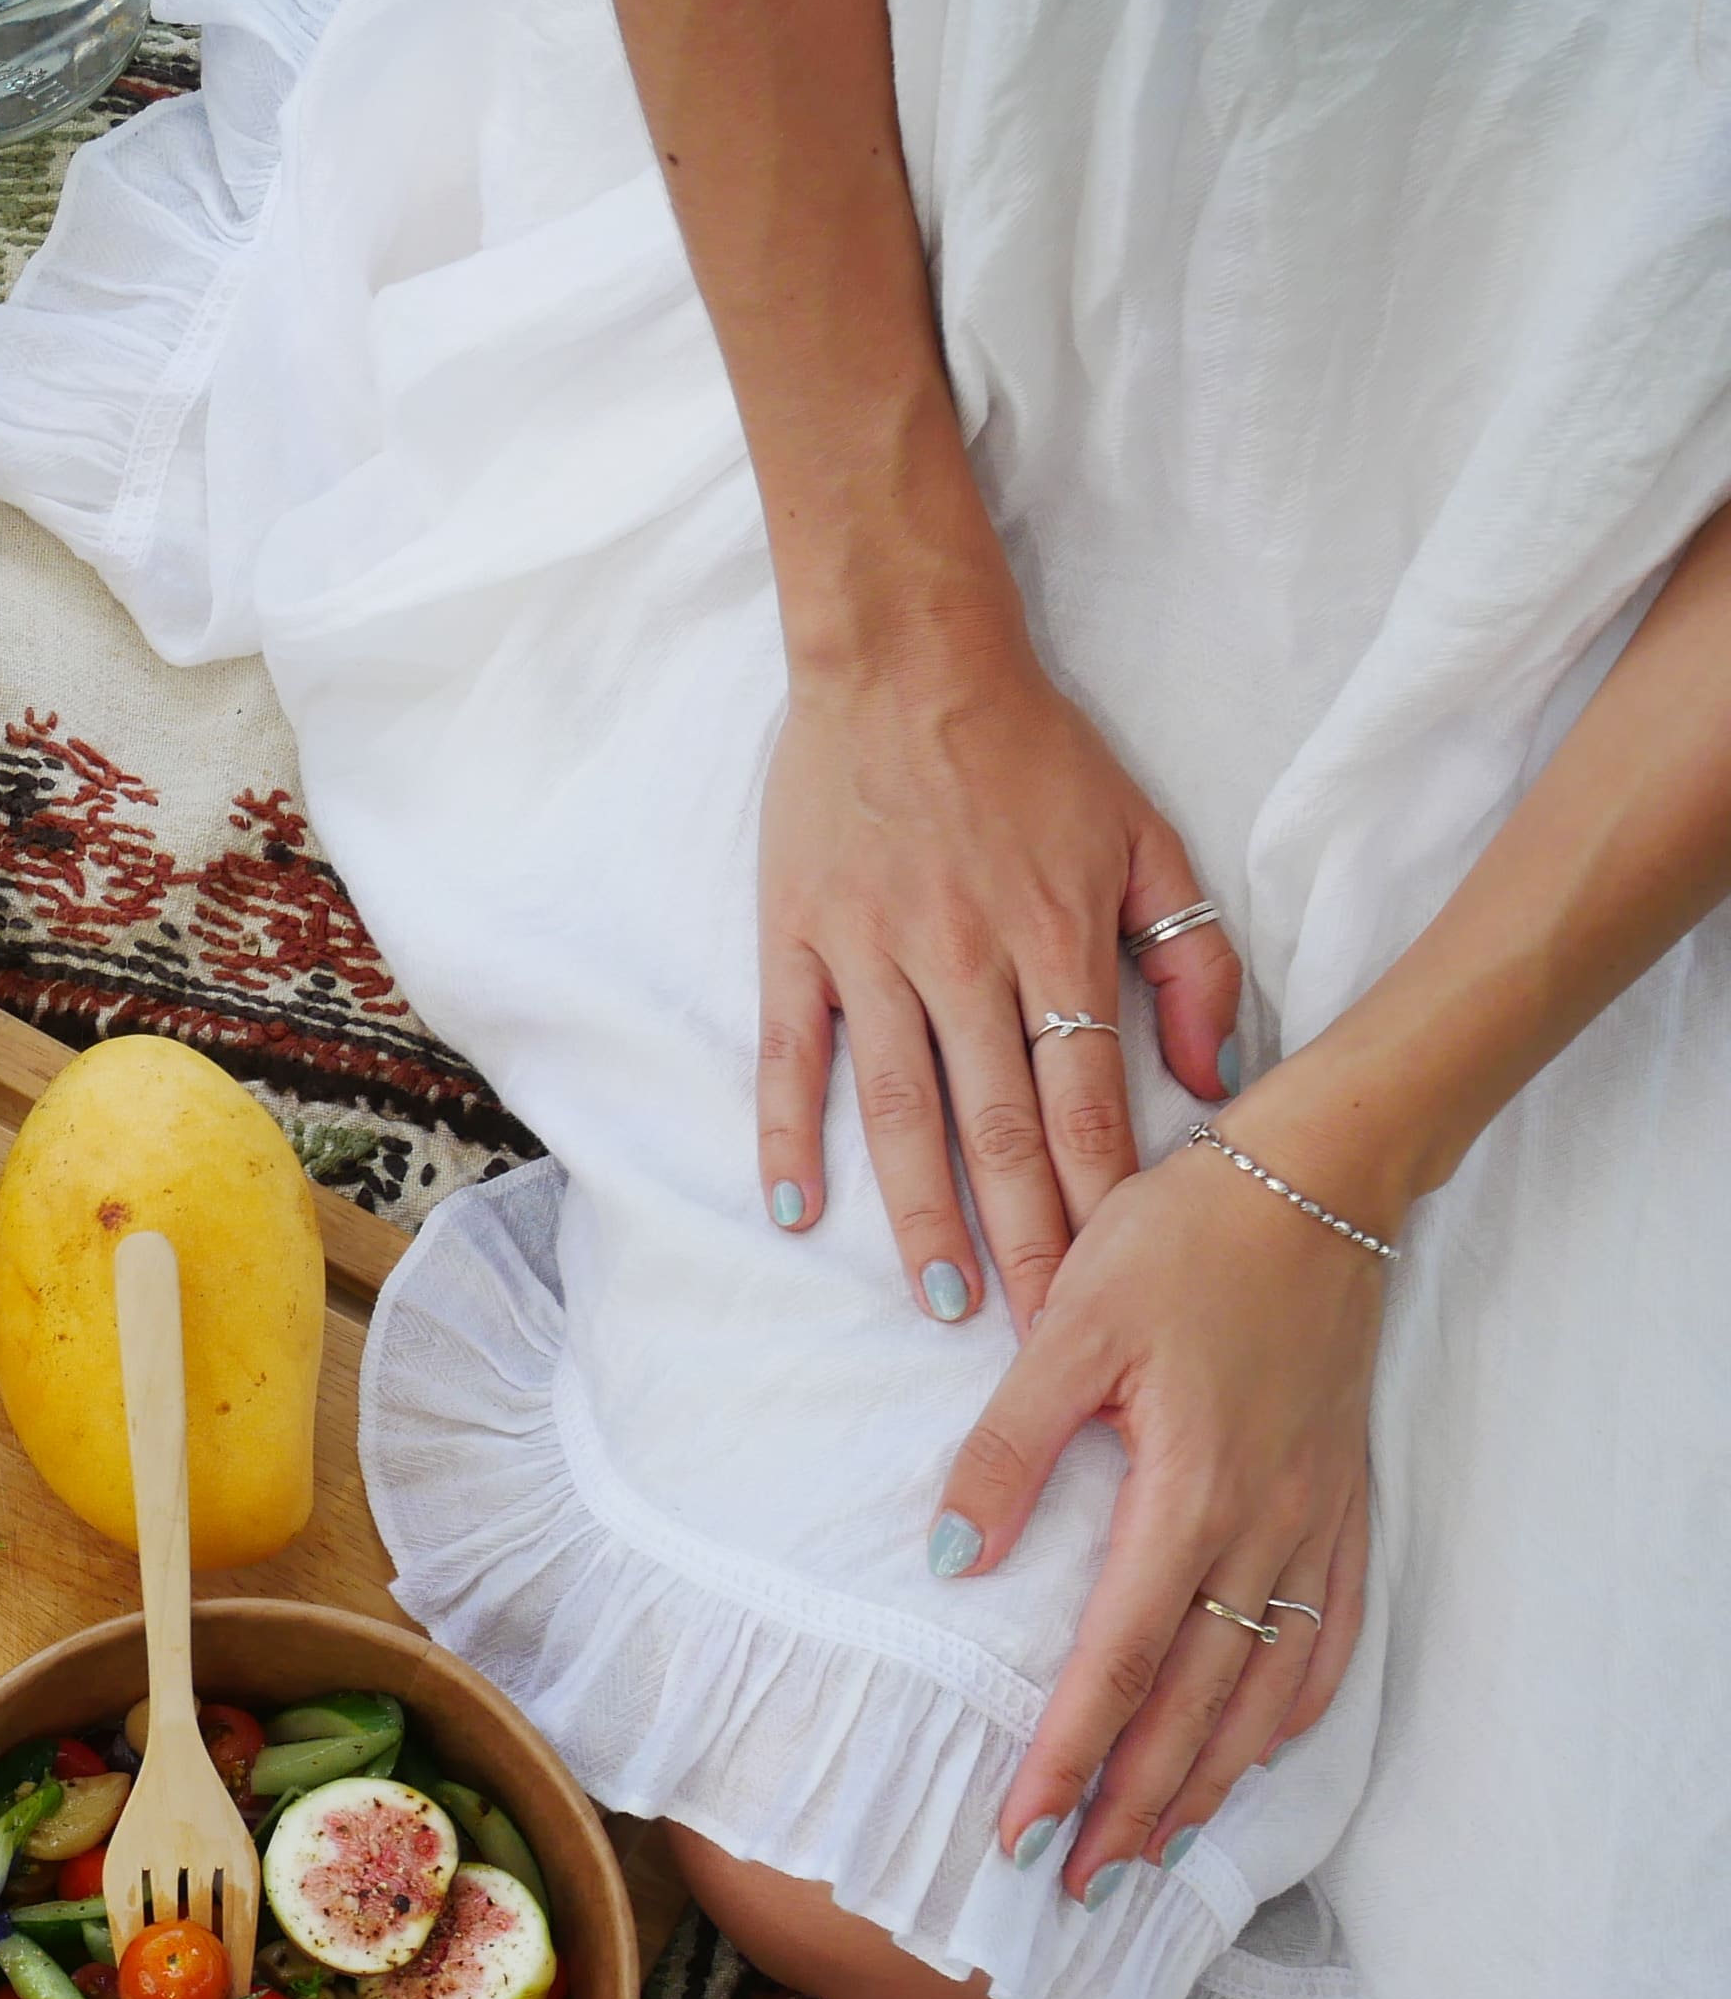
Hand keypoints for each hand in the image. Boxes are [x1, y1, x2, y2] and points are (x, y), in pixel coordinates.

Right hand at [757, 631, 1243, 1324]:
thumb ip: (1188, 954)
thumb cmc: (1032, 750)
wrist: (905, 657)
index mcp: (1053, 940)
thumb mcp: (1144, 835)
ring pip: (901, 1109)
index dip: (1102, 1204)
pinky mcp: (798, 938)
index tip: (1117, 1289)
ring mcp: (872, 954)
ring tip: (941, 1296)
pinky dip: (786, 1131)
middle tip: (1038, 1341)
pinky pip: (791, 1052)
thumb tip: (1211, 1073)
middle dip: (1026, 1241)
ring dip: (921, 1212)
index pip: (1086, 1101)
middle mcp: (964, 959)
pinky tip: (793, 1206)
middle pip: (1000, 1130)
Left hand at [933, 1123, 1379, 1896]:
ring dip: (1209, 1781)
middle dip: (1131, 1807)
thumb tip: (951, 1563)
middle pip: (1193, 1709)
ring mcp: (1316, 1522)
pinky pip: (1330, 1639)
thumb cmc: (1183, 1239)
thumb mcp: (1067, 1325)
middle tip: (1073, 1887)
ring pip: (1264, 1692)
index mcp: (1186, 1496)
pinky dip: (1292, 1713)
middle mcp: (1263, 1530)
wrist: (1323, 1177)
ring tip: (1152, 1850)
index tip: (1017, 1835)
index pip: (1116, 1668)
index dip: (1067, 1763)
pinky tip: (1259, 1753)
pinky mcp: (1346, 1502)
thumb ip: (1007, 1449)